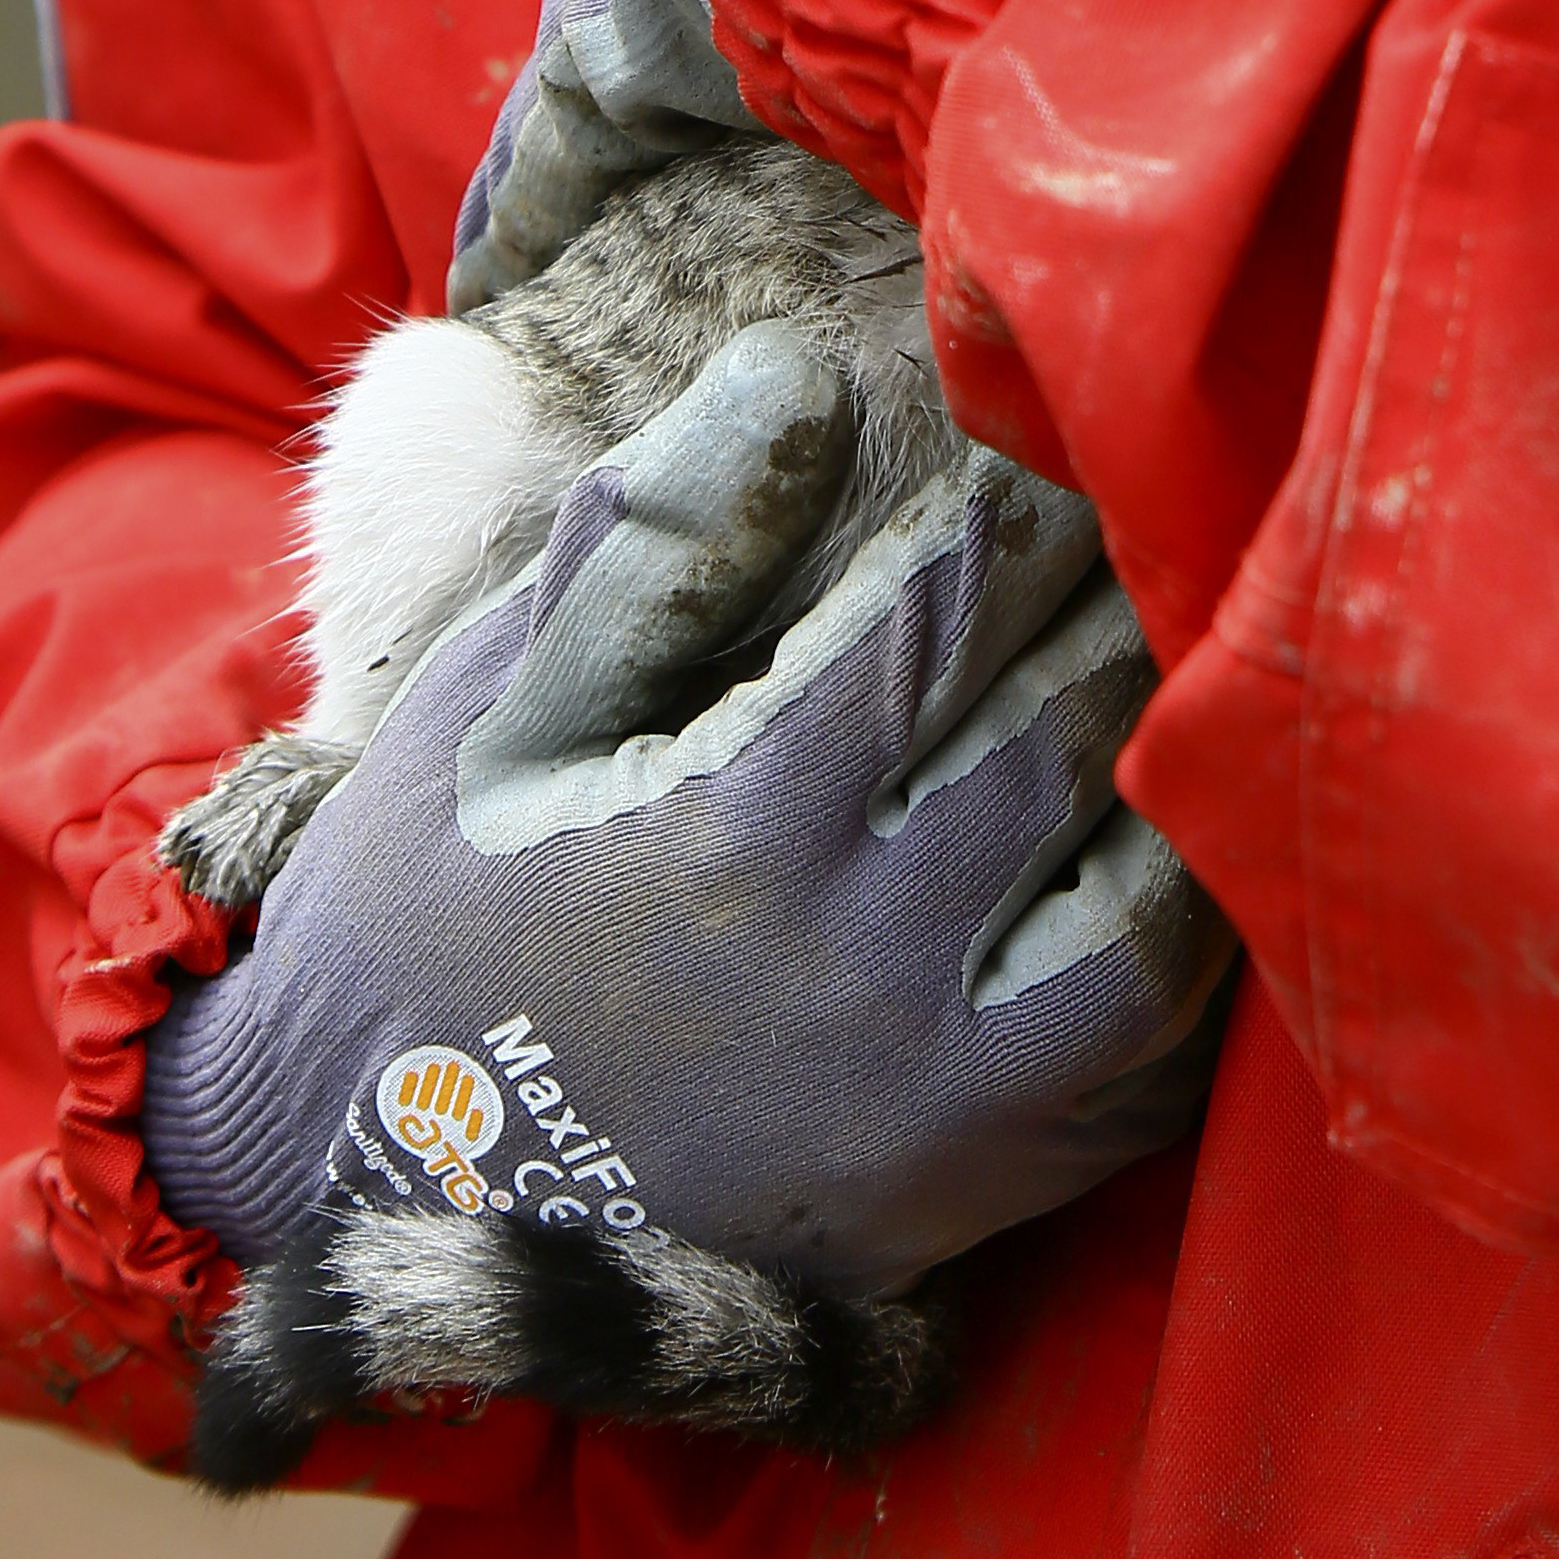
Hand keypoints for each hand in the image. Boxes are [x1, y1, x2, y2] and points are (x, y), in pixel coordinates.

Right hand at [142, 318, 1230, 1296]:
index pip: (946, 616)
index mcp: (742, 822)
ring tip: (1191, 676)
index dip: (1020, 509)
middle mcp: (858, 965)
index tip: (1056, 432)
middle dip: (1124, 611)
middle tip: (1168, 523)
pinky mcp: (959, 1194)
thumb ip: (657, 536)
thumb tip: (797, 364)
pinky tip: (1181, 857)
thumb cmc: (436, 901)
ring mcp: (926, 1101)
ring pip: (1151, 917)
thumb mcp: (499, 697)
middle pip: (1070, 742)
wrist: (367, 1185)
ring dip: (1181, 782)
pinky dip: (1189, 959)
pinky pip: (1143, 1074)